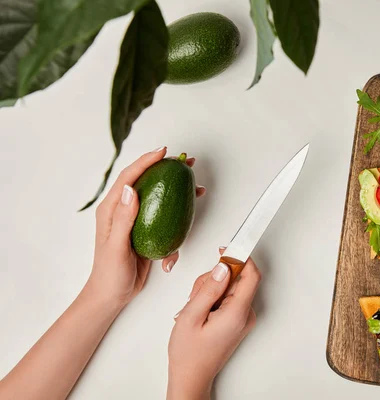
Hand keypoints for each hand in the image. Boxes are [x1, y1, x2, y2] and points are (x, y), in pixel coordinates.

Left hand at [86, 147, 205, 307]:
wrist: (113, 294)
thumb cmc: (109, 273)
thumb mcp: (115, 246)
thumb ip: (123, 219)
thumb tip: (131, 189)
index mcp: (111, 209)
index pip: (128, 178)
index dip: (145, 162)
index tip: (163, 153)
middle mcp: (124, 210)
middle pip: (146, 181)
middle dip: (166, 169)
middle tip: (186, 162)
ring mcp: (138, 220)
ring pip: (159, 196)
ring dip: (177, 188)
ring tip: (195, 183)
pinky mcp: (149, 230)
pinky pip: (166, 215)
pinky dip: (180, 212)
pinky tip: (191, 210)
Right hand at [167, 249, 260, 399]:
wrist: (191, 376)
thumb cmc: (189, 353)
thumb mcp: (192, 316)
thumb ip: (208, 288)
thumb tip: (222, 266)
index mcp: (237, 312)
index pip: (251, 274)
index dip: (240, 257)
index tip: (227, 248)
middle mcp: (245, 314)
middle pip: (237, 278)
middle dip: (215, 278)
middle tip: (197, 294)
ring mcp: (243, 318)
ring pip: (230, 286)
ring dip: (211, 289)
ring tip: (196, 307)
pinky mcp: (238, 320)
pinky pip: (229, 297)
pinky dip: (214, 297)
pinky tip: (201, 310)